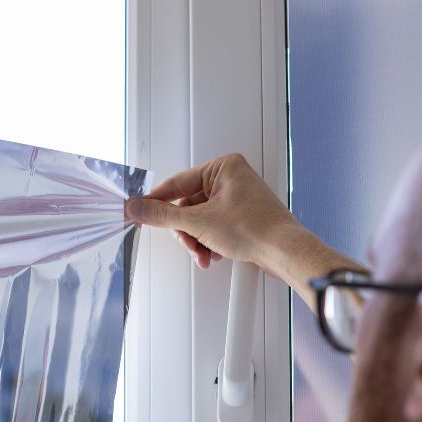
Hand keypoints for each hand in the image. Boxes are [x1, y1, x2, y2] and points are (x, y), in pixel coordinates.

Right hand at [125, 153, 301, 274]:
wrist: (284, 251)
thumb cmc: (255, 228)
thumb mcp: (198, 222)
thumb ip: (163, 216)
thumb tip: (138, 208)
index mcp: (222, 167)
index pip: (177, 183)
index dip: (157, 201)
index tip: (140, 212)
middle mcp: (230, 178)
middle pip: (187, 205)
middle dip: (186, 230)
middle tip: (188, 242)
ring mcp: (236, 198)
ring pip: (199, 219)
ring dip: (197, 240)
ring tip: (204, 253)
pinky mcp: (241, 216)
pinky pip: (212, 226)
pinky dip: (209, 242)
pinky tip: (214, 254)